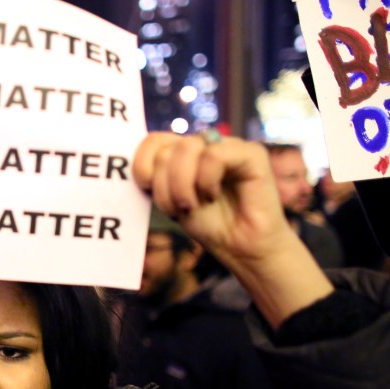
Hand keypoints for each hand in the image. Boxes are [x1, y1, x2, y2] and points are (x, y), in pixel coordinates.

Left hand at [132, 132, 293, 266]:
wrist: (242, 248)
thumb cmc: (209, 225)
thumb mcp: (171, 201)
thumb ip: (157, 178)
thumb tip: (138, 165)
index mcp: (185, 153)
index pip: (154, 140)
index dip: (142, 163)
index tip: (148, 189)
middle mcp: (205, 144)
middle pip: (167, 148)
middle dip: (164, 185)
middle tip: (179, 208)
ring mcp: (228, 145)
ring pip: (187, 148)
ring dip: (182, 185)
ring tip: (194, 205)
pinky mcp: (251, 153)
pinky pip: (214, 155)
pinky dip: (206, 180)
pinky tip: (212, 195)